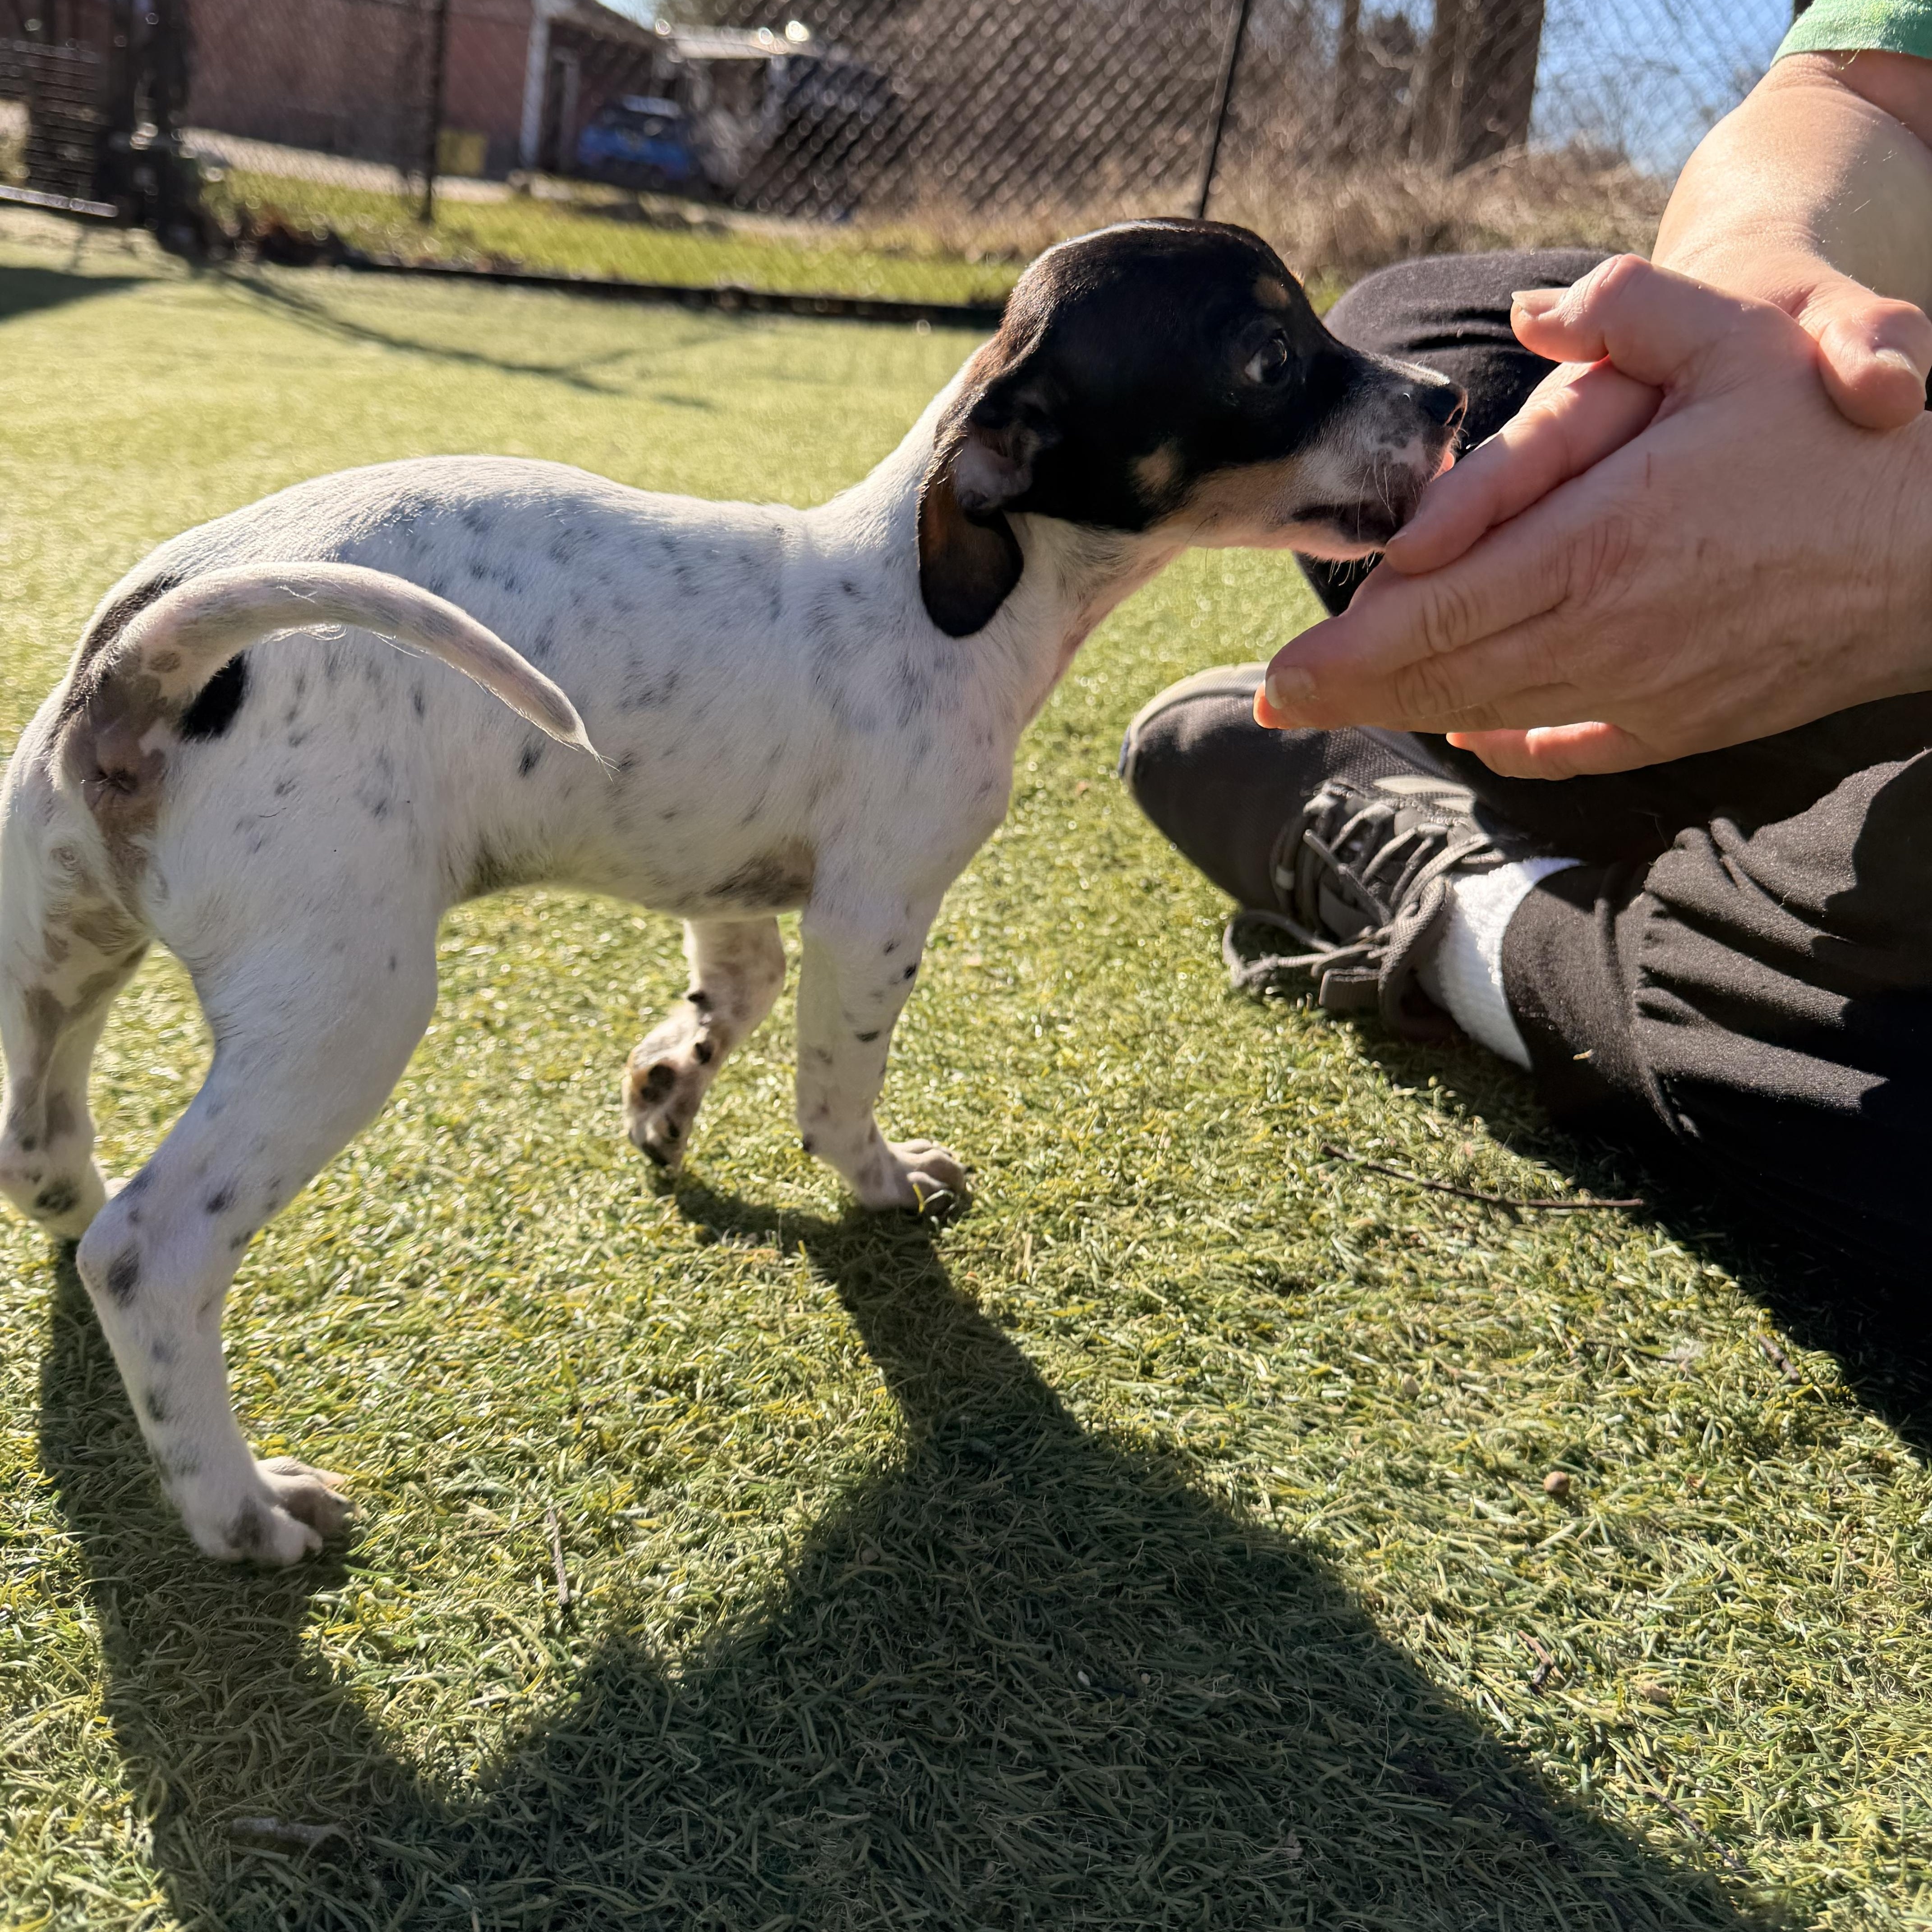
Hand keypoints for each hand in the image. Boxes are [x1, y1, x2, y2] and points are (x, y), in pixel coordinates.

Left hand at [1256, 256, 1931, 776]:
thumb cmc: (1837, 440)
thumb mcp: (1737, 342)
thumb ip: (1627, 314)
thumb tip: (1532, 313)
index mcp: (1594, 545)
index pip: (1431, 613)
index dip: (1342, 650)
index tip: (1278, 670)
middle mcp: (1600, 634)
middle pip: (1439, 677)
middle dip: (1346, 693)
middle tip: (1277, 702)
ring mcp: (1637, 691)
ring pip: (1488, 712)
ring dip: (1405, 714)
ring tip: (1344, 710)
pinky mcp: (1677, 723)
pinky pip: (1566, 745)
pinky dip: (1504, 740)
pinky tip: (1464, 730)